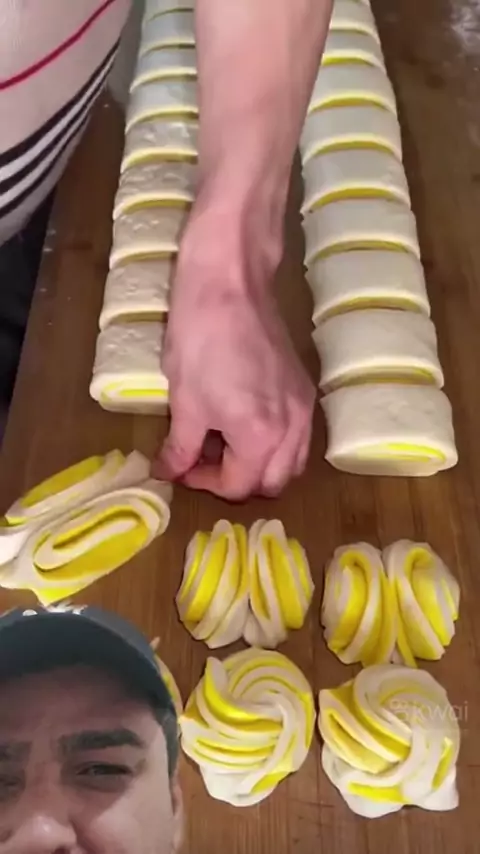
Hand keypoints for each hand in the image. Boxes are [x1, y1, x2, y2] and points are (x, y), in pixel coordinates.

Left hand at [152, 206, 314, 500]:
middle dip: (236, 481)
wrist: (229, 282)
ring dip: (259, 466)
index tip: (179, 468)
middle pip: (272, 483)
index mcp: (261, 438)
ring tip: (222, 444)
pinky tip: (243, 422)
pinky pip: (297, 436)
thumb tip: (170, 472)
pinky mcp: (304, 387)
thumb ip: (181, 447)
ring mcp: (304, 408)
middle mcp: (294, 430)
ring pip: (290, 462)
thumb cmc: (200, 339)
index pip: (238, 486)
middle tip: (201, 463)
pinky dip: (273, 444)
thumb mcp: (183, 400)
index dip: (203, 484)